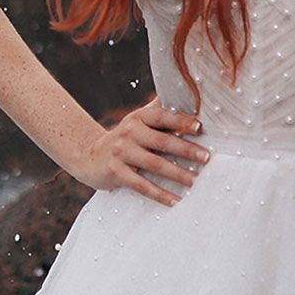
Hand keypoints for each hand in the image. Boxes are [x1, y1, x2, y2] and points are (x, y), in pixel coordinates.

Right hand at [79, 96, 209, 206]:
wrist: (88, 156)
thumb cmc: (124, 138)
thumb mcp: (137, 121)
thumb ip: (158, 110)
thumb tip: (185, 93)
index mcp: (138, 118)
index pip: (162, 117)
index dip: (181, 121)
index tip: (199, 127)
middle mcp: (129, 132)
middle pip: (162, 141)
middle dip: (186, 150)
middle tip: (207, 157)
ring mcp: (121, 153)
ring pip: (154, 164)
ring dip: (177, 174)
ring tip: (195, 181)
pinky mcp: (115, 172)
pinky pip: (141, 185)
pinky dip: (159, 194)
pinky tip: (175, 201)